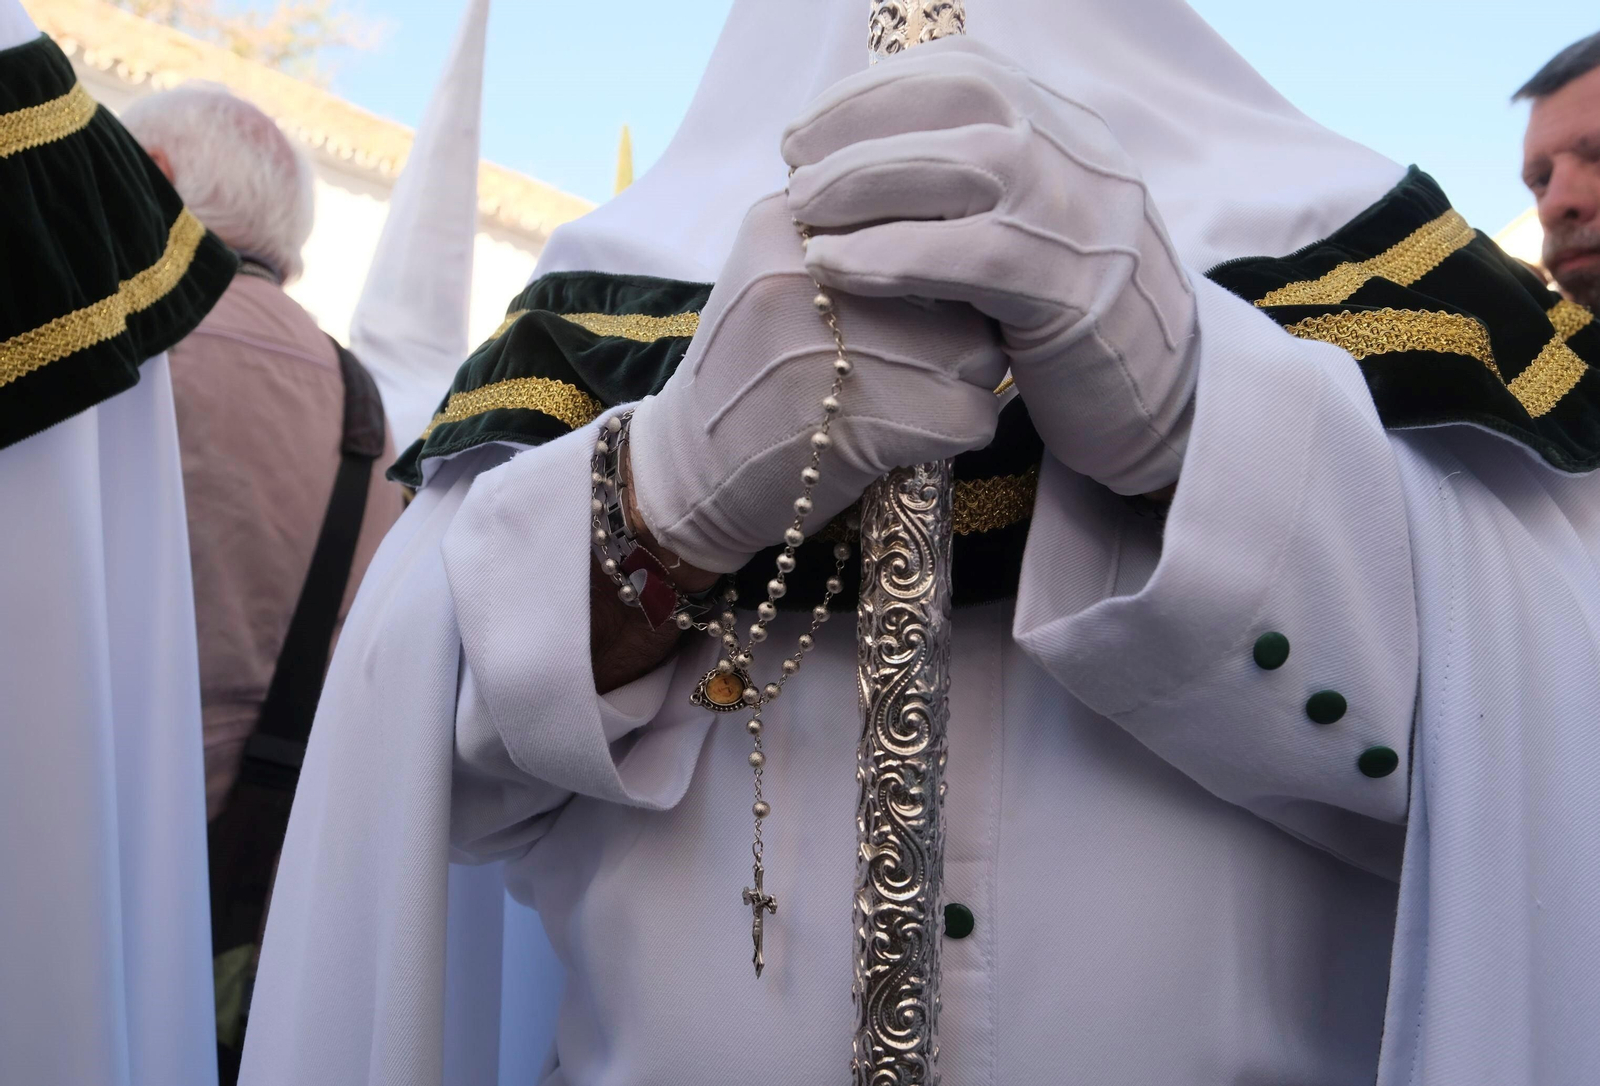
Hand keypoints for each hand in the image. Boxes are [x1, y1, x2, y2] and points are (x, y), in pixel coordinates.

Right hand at [628, 193, 1007, 572]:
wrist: (692, 473)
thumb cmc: (750, 375)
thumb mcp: (774, 274)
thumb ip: (848, 234)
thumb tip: (961, 215)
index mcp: (785, 219)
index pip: (919, 212)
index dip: (930, 261)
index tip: (901, 303)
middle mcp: (811, 271)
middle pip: (957, 276)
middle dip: (955, 322)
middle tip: (910, 361)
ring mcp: (838, 346)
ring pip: (978, 347)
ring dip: (962, 380)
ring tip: (907, 398)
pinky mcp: (869, 419)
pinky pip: (973, 413)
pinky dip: (956, 433)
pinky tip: (907, 438)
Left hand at [783, 37, 1197, 495]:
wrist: (1168, 401)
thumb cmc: (1072, 319)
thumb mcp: (1034, 228)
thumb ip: (977, 184)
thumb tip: (870, 152)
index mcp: (1070, 132)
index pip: (968, 73)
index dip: (877, 89)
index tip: (811, 125)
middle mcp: (1083, 158)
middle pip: (964, 100)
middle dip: (861, 123)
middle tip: (793, 165)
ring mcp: (1086, 220)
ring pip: (968, 165)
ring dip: (866, 178)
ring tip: (801, 208)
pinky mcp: (1076, 294)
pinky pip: (973, 256)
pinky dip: (892, 254)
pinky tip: (832, 266)